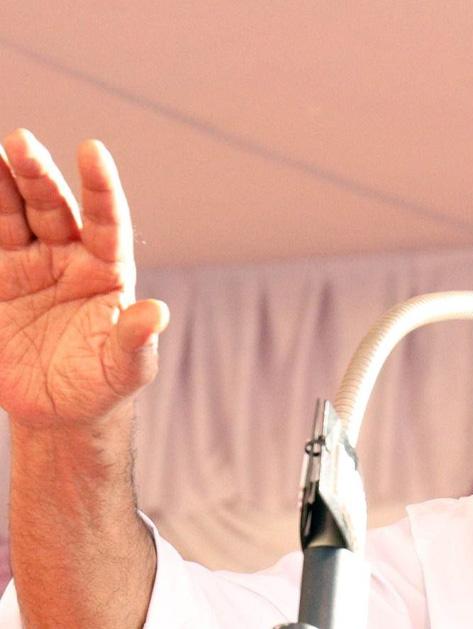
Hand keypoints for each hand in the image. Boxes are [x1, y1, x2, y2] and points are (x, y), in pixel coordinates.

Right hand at [0, 129, 167, 427]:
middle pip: (53, 207)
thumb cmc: (105, 383)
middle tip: (19, 140)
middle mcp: (70, 256)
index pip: (108, 218)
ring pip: (13, 216)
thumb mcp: (127, 368)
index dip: (100, 185)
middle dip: (37, 174)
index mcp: (109, 268)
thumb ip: (136, 339)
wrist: (61, 409)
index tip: (92, 149)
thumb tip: (157, 313)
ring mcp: (31, 265)